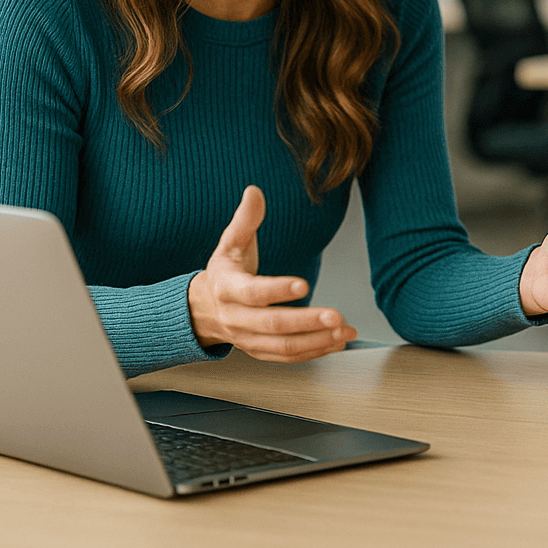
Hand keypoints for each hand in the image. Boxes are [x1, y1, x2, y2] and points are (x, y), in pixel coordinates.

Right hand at [187, 186, 356, 362]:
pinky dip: (314, 352)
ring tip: (344, 330)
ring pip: (283, 346)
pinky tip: (337, 342)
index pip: (254, 292)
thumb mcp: (230, 243)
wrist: (203, 309)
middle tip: (336, 315)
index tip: (304, 284)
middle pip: (273, 325)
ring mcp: (248, 339)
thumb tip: (254, 191)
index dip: (278, 290)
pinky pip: (287, 356)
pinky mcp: (260, 351)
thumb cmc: (225, 272)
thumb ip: (245, 219)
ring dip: (317, 341)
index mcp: (228, 289)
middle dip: (306, 322)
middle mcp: (237, 318)